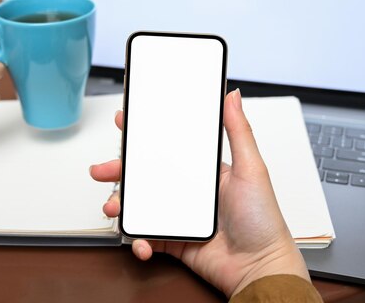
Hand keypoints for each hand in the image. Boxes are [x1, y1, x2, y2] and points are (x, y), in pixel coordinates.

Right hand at [90, 89, 309, 296]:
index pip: (168, 148)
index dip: (144, 137)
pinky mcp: (173, 240)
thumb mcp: (251, 168)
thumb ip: (239, 131)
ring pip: (140, 205)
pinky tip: (142, 241)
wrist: (258, 268)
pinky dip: (139, 240)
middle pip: (144, 176)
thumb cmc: (262, 220)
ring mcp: (178, 216)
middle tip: (102, 170)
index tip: (125, 124)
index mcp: (203, 172)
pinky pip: (147, 236)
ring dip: (121, 204)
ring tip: (114, 206)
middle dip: (118, 171)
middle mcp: (188, 192)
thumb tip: (233, 96)